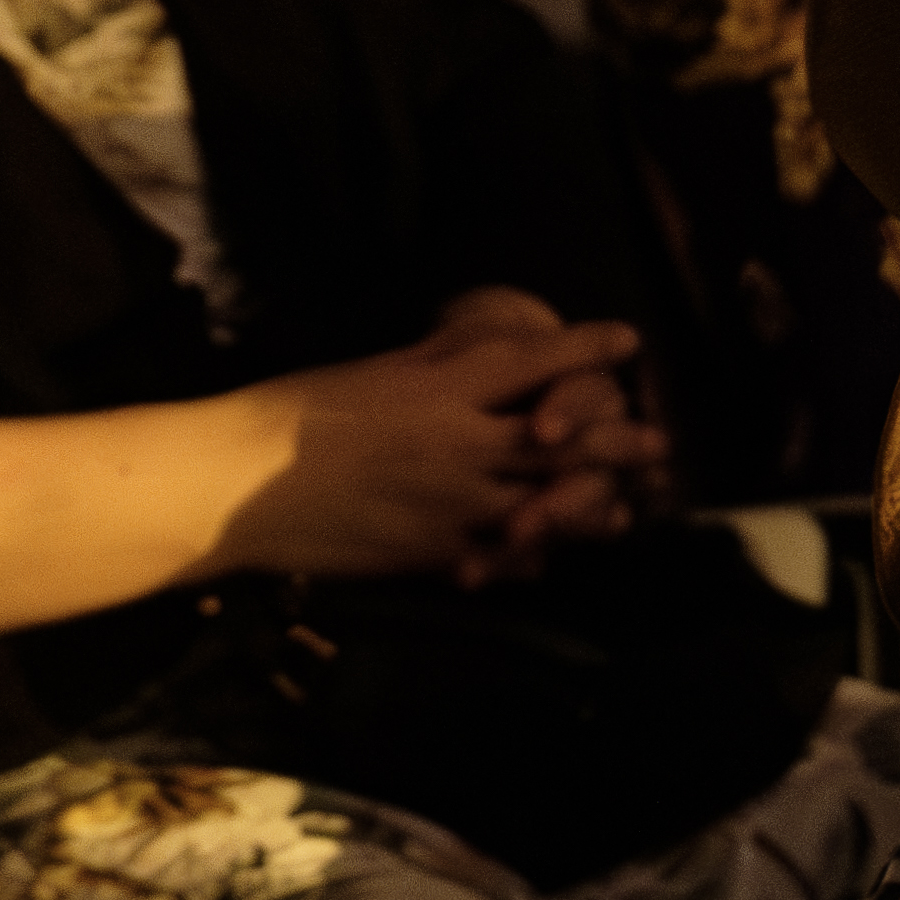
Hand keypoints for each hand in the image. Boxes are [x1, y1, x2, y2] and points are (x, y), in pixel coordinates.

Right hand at [221, 296, 665, 586]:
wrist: (240, 484)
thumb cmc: (295, 415)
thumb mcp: (375, 371)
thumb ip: (438, 363)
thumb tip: (486, 344)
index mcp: (443, 387)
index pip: (535, 360)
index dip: (587, 349)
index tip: (628, 341)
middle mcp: (462, 443)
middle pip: (564, 441)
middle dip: (617, 441)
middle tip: (660, 444)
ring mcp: (452, 504)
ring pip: (545, 506)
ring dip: (588, 508)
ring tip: (620, 511)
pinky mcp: (433, 553)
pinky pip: (498, 555)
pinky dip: (525, 555)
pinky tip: (543, 557)